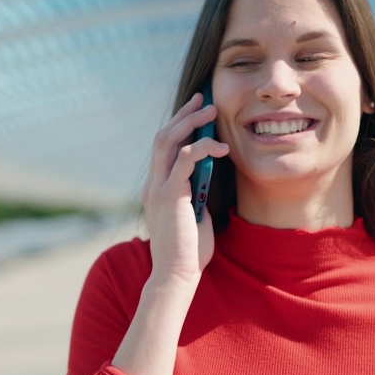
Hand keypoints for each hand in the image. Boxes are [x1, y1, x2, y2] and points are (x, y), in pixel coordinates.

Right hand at [142, 92, 229, 283]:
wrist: (177, 274)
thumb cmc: (189, 250)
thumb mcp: (196, 214)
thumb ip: (198, 193)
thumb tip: (211, 176)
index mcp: (157, 188)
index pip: (163, 147)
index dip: (179, 124)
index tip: (196, 108)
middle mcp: (153, 184)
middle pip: (163, 136)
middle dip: (184, 115)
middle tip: (205, 100)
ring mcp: (158, 189)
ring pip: (168, 141)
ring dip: (191, 123)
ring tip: (212, 111)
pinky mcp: (170, 195)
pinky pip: (183, 160)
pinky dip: (202, 148)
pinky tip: (221, 148)